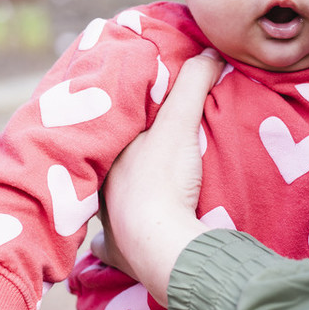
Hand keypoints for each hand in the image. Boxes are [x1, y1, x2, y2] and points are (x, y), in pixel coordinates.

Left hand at [93, 50, 223, 304]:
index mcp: (107, 157)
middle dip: (114, 165)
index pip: (111, 134)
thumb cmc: (162, 179)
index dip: (122, 125)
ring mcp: (106, 226)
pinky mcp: (118, 256)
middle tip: (132, 160)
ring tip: (128, 196)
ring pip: (103, 208)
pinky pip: (109, 249)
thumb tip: (209, 53)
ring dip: (113, 203)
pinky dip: (113, 247)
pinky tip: (116, 245)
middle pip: (106, 171)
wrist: (162, 243)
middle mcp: (99, 191)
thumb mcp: (179, 123)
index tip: (135, 123)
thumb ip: (193, 85)